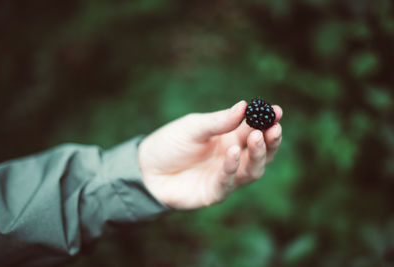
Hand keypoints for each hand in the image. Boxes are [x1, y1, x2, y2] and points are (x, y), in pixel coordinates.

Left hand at [138, 100, 282, 209]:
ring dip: (258, 155)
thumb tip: (244, 106)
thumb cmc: (171, 144)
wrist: (147, 168)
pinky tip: (232, 153)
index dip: (268, 121)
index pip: (255, 129)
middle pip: (261, 151)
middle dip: (270, 140)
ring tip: (257, 137)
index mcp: (230, 137)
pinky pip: (228, 182)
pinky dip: (232, 168)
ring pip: (252, 170)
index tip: (277, 111)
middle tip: (274, 128)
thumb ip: (218, 121)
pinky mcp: (215, 192)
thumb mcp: (194, 127)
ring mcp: (226, 176)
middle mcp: (233, 157)